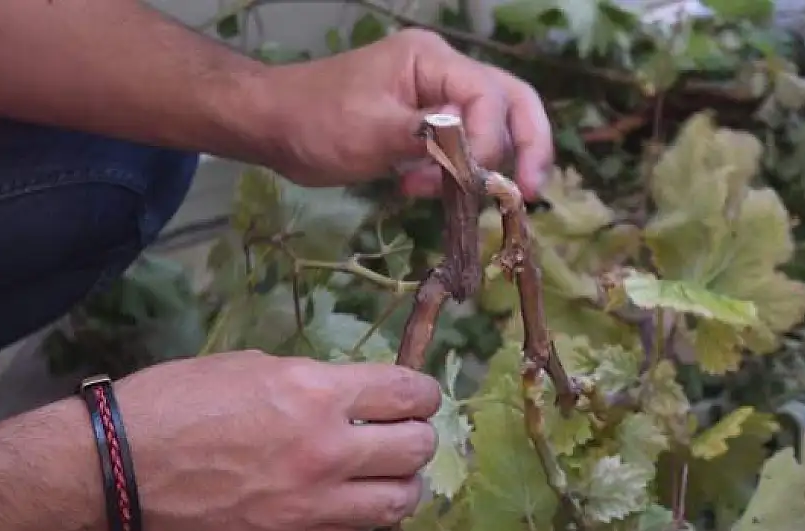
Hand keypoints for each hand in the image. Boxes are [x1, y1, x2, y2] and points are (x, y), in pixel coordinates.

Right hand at [113, 350, 441, 530]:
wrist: (123, 467)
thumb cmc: (179, 402)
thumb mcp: (255, 369)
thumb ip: (313, 383)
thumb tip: (352, 395)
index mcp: (316, 393)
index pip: (407, 393)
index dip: (423, 393)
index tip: (419, 397)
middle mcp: (327, 450)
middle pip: (416, 449)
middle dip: (417, 436)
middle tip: (403, 434)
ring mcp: (312, 505)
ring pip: (398, 501)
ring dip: (399, 484)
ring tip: (382, 476)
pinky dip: (357, 520)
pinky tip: (340, 505)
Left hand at [260, 28, 552, 199]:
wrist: (273, 125)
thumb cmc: (314, 121)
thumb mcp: (369, 130)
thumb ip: (427, 137)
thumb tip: (470, 153)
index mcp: (431, 60)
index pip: (489, 95)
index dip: (491, 140)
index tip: (473, 181)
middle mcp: (443, 72)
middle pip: (510, 102)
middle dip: (526, 146)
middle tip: (530, 193)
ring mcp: (437, 97)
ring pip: (492, 127)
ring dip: (486, 166)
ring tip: (455, 197)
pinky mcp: (427, 124)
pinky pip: (463, 146)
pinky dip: (459, 173)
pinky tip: (427, 190)